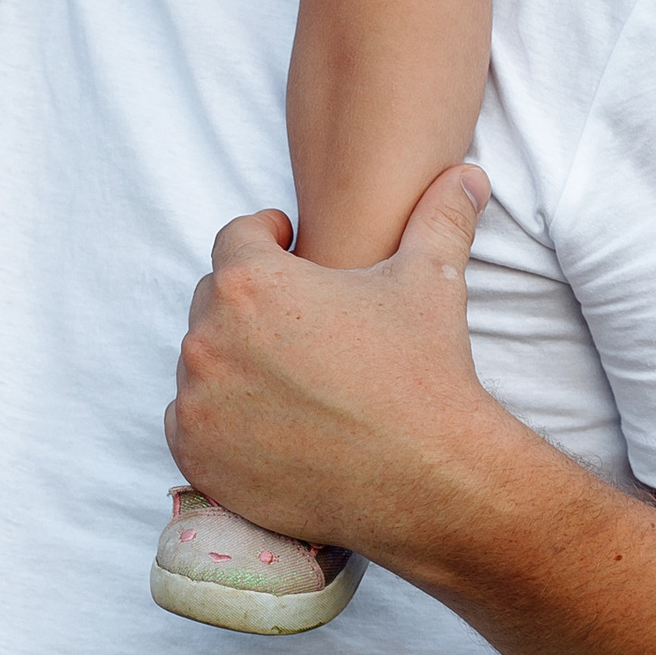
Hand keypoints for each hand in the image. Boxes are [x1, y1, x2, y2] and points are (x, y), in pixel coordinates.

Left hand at [164, 167, 497, 558]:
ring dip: (231, 360)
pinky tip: (264, 420)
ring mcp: (197, 399)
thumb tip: (468, 175)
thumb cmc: (425, 372)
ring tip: (285, 376)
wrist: (428, 479)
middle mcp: (210, 335)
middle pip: (215, 300)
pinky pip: (187, 420)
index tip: (289, 249)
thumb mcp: (434, 280)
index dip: (267, 239)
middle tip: (296, 325)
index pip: (237, 239)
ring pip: (201, 361)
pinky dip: (215, 418)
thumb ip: (440, 215)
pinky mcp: (196, 454)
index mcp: (251, 280)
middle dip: (250, 304)